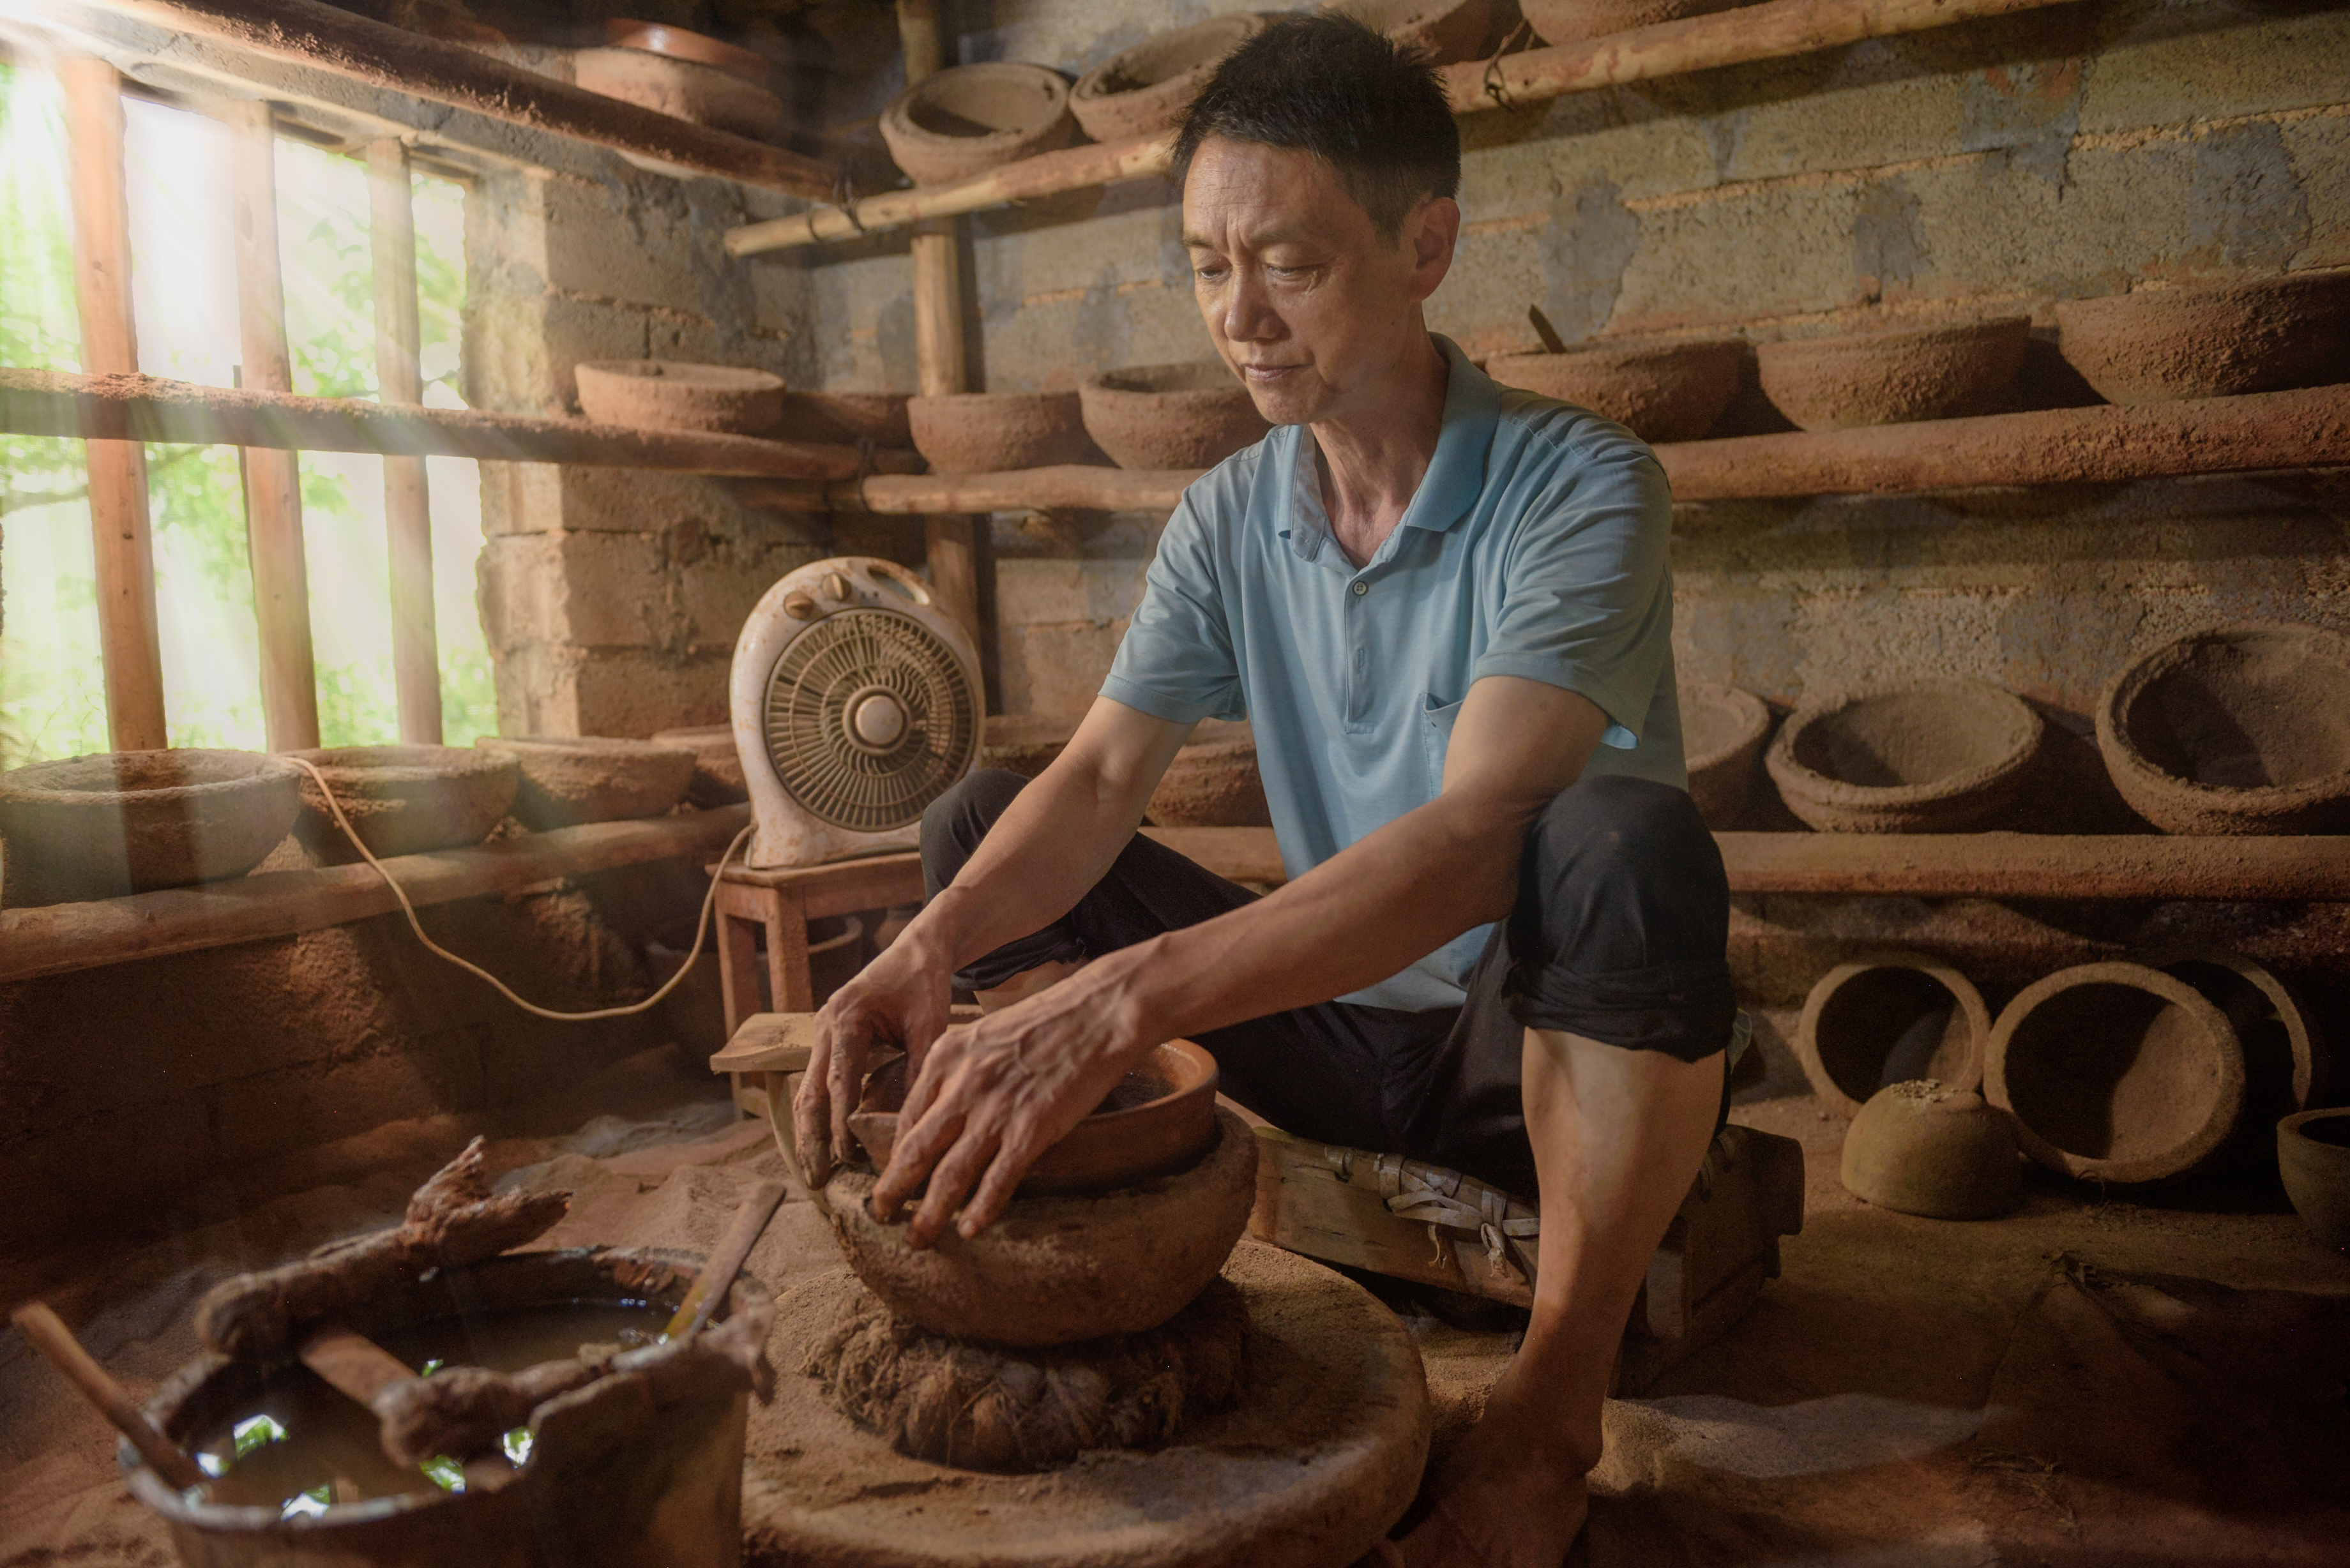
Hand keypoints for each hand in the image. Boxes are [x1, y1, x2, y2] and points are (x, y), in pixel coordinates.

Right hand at [791, 937, 953, 1187]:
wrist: (915, 950)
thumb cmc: (924, 984)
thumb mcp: (930, 1024)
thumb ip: (920, 1069)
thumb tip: (912, 1126)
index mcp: (848, 1017)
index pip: (840, 1080)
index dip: (840, 1122)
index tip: (847, 1156)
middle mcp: (825, 1025)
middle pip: (810, 1091)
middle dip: (811, 1138)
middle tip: (815, 1179)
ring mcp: (821, 1032)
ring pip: (806, 1090)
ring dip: (808, 1132)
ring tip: (814, 1173)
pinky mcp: (827, 1040)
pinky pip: (815, 1082)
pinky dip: (815, 1115)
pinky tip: (820, 1146)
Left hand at [870, 955, 1153, 1246]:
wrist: (1098, 1012)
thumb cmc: (1046, 1020)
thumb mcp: (983, 1034)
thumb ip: (958, 1070)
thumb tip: (942, 1112)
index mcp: (945, 1056)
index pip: (907, 1118)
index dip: (893, 1156)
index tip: (891, 1178)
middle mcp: (962, 1085)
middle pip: (916, 1151)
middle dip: (893, 1191)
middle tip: (881, 1216)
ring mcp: (996, 1110)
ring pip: (950, 1174)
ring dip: (930, 1213)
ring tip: (919, 1239)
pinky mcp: (1031, 1129)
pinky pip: (998, 1180)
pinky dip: (980, 1210)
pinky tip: (969, 1230)